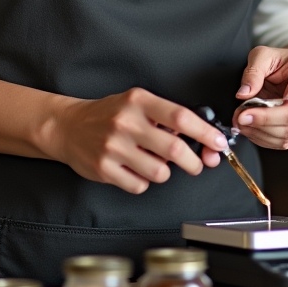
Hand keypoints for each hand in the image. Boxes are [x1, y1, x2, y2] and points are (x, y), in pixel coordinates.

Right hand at [42, 88, 230, 194]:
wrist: (68, 126)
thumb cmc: (111, 114)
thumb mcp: (138, 103)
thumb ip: (165, 117)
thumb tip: (201, 136)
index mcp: (139, 101)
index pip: (180, 117)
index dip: (205, 132)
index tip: (218, 142)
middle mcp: (126, 122)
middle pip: (174, 149)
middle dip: (193, 162)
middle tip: (197, 164)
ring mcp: (113, 147)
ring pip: (159, 172)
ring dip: (165, 172)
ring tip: (154, 162)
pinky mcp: (103, 169)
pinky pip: (139, 185)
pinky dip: (143, 181)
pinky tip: (135, 169)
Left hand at [232, 46, 287, 148]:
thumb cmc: (280, 60)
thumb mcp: (262, 55)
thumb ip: (253, 72)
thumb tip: (243, 94)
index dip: (267, 116)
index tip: (243, 115)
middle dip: (258, 125)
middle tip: (236, 118)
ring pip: (285, 137)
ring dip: (258, 134)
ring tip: (241, 121)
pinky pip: (284, 142)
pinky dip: (263, 139)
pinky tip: (251, 128)